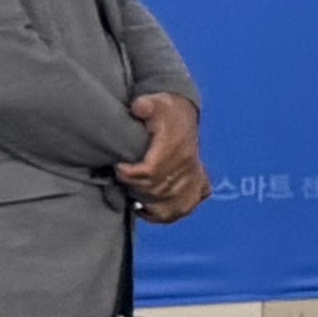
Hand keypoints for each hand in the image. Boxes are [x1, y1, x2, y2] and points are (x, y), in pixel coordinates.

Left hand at [120, 95, 206, 221]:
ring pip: (169, 205)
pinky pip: (184, 209)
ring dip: (148, 203)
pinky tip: (147, 209)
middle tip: (123, 179)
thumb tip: (138, 107)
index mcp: (176, 148)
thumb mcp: (156, 102)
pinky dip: (165, 214)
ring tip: (134, 193)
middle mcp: (188, 166)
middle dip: (135, 188)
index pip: (152, 172)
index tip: (119, 167)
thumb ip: (145, 105)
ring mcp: (194, 178)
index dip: (131, 174)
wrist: (183, 115)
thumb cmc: (166, 111)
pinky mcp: (198, 186)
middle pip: (157, 191)